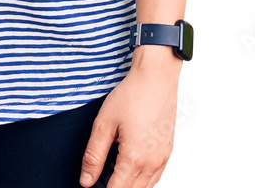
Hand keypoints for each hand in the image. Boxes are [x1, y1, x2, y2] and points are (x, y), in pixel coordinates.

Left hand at [79, 61, 179, 186]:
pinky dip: (142, 179)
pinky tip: (130, 166)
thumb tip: (86, 181)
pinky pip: (155, 177)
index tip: (93, 186)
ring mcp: (163, 159)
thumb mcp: (104, 123)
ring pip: (146, 187)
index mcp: (135, 158)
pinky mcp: (168, 152)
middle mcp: (152, 163)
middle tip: (100, 178)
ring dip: (129, 185)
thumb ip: (93, 155)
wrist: (156, 78)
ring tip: (112, 172)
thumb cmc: (132, 95)